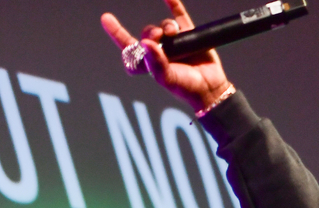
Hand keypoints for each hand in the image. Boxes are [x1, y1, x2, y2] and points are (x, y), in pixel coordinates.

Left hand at [101, 0, 232, 112]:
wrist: (212, 88)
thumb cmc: (187, 88)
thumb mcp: (168, 79)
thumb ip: (156, 63)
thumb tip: (145, 43)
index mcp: (150, 63)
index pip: (129, 47)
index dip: (117, 33)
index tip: (106, 18)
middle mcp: (160, 51)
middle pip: (148, 34)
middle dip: (151, 32)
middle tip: (158, 38)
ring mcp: (175, 43)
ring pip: (163, 26)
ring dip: (166, 26)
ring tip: (173, 33)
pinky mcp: (190, 35)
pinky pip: (180, 16)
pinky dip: (174, 4)